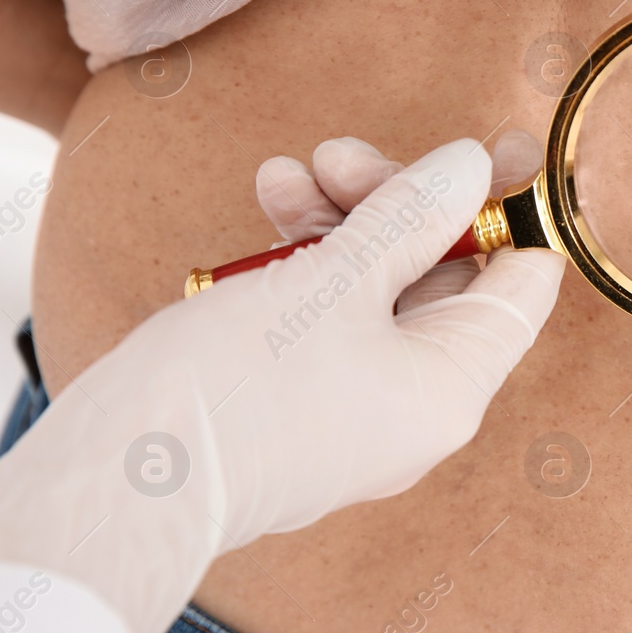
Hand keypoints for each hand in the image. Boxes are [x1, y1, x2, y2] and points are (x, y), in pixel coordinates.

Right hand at [0, 139, 563, 632]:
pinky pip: (324, 320)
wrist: (111, 486)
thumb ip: (408, 219)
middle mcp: (415, 408)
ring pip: (373, 291)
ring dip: (339, 221)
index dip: (513, 211)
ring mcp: (355, 410)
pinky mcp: (297, 405)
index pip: (520, 288)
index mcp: (452, 389)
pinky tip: (267, 208)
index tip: (498, 145)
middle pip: (440, 279)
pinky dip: (302, 264)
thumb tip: (470, 167)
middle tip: (343, 154)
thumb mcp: (332, 283)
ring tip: (287, 173)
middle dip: (396, 205)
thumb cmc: (234, 390)